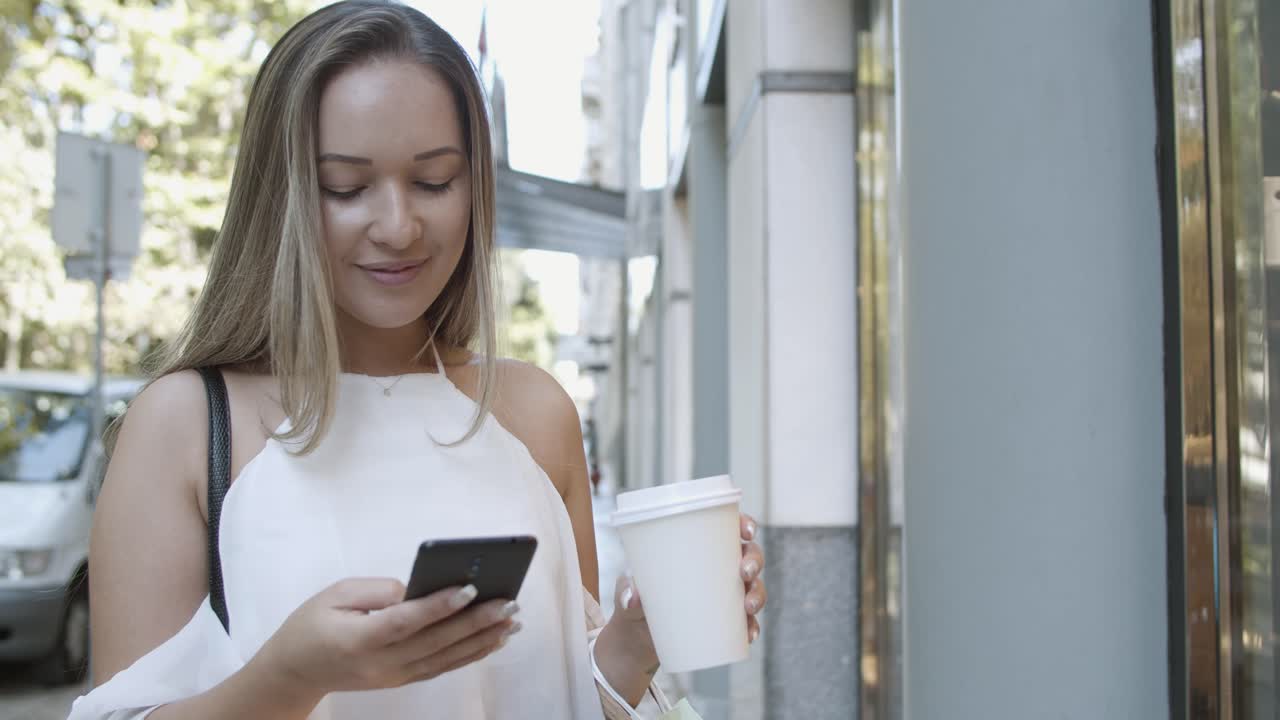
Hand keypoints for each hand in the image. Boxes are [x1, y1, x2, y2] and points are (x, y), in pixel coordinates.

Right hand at [255, 579, 520, 700]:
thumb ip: (377, 590)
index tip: (470, 588)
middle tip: (509, 602)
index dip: (438, 606)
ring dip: (482, 639)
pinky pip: (442, 667)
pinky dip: (470, 654)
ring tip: (512, 620)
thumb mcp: (335, 594)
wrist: (295, 672)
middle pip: (435, 642)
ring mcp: (394, 676)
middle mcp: (381, 663)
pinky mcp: (402, 679)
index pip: (406, 621)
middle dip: (476, 621)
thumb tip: (417, 589)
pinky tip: (493, 639)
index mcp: (359, 639)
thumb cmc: (312, 624)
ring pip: (446, 658)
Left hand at [610, 511, 769, 661]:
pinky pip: (746, 622)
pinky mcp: (723, 621)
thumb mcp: (625, 590)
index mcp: (696, 547)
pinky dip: (751, 627)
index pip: (727, 527)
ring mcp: (722, 594)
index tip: (746, 532)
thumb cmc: (633, 599)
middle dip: (754, 560)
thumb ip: (625, 591)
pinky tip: (750, 634)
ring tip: (748, 607)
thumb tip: (632, 598)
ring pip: (753, 586)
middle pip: (748, 554)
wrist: (634, 639)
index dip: (745, 524)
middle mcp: (715, 567)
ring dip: (758, 594)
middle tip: (745, 573)